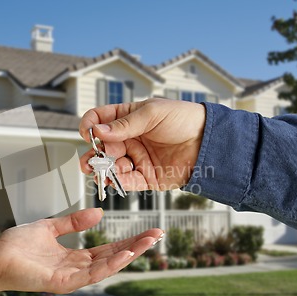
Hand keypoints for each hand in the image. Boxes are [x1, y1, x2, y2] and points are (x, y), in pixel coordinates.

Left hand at [0, 208, 162, 293]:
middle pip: (112, 257)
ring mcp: (69, 277)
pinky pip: (88, 275)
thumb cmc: (17, 245)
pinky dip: (107, 266)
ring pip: (105, 267)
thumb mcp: (50, 227)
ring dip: (127, 255)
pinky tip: (122, 255)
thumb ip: (73, 222)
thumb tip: (98, 214)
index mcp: (74, 256)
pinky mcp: (59, 283)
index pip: (107, 248)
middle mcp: (75, 268)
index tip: (147, 231)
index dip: (128, 240)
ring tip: (147, 243)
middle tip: (157, 235)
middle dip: (135, 247)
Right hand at [79, 98, 205, 190]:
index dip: (90, 126)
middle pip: (102, 147)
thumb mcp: (152, 113)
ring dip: (103, 170)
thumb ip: (124, 124)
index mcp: (128, 118)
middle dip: (93, 155)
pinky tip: (113, 179)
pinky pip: (127, 182)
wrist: (209, 142)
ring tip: (101, 171)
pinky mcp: (146, 177)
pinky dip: (117, 182)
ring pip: (111, 166)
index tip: (88, 134)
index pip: (100, 120)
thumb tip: (98, 131)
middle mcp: (129, 139)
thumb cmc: (184, 119)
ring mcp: (136, 158)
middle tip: (90, 160)